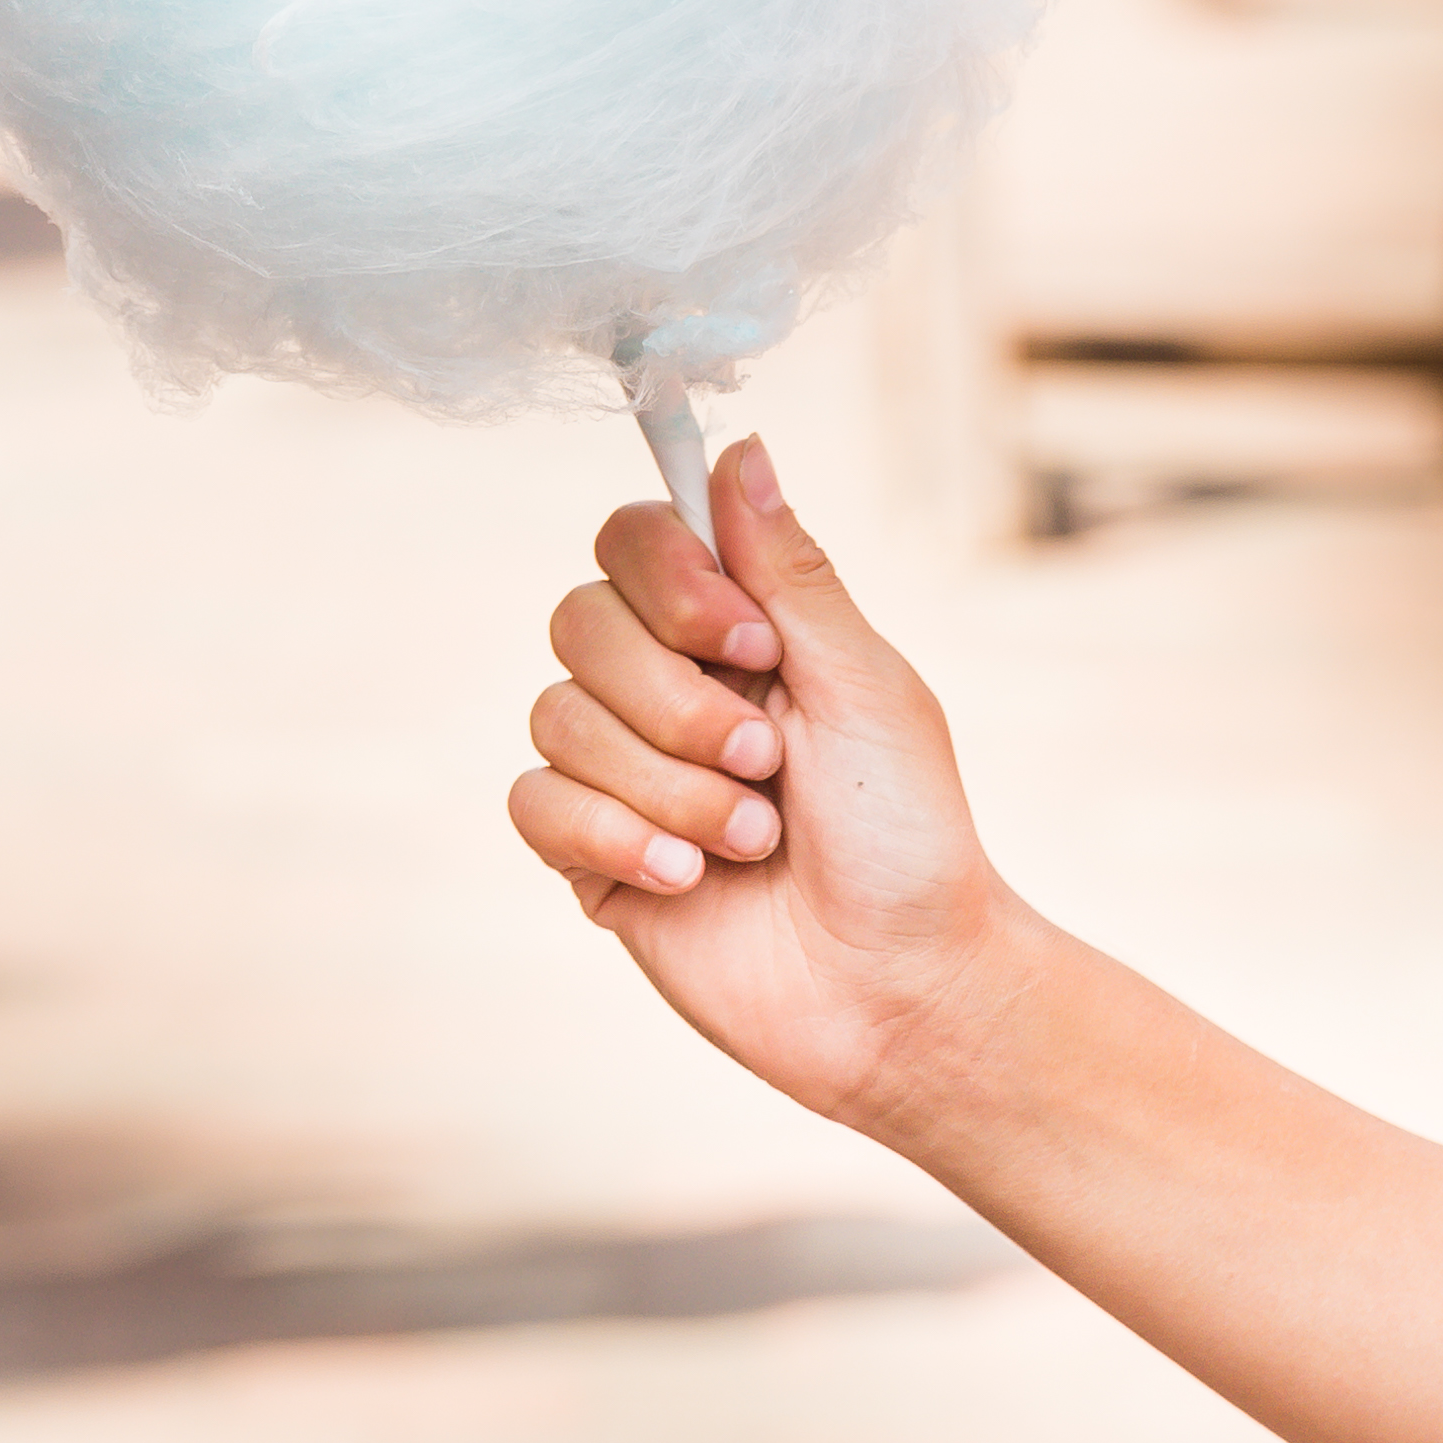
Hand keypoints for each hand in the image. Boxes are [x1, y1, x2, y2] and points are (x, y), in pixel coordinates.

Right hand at [507, 436, 1026, 1133]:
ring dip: (666, 784)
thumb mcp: (866, 687)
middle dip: (674, 699)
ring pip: (558, 716)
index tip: (751, 642)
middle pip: (581, 619)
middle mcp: (668, 687)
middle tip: (765, 762)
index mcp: (738, 631)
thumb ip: (790, 574)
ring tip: (751, 839)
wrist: (899, 993)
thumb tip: (741, 450)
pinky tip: (685, 878)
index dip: (672, 579)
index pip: (636, 538)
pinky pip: (534, 804)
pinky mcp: (591, 857)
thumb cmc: (908, 839)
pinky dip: (613, 836)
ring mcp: (623, 771)